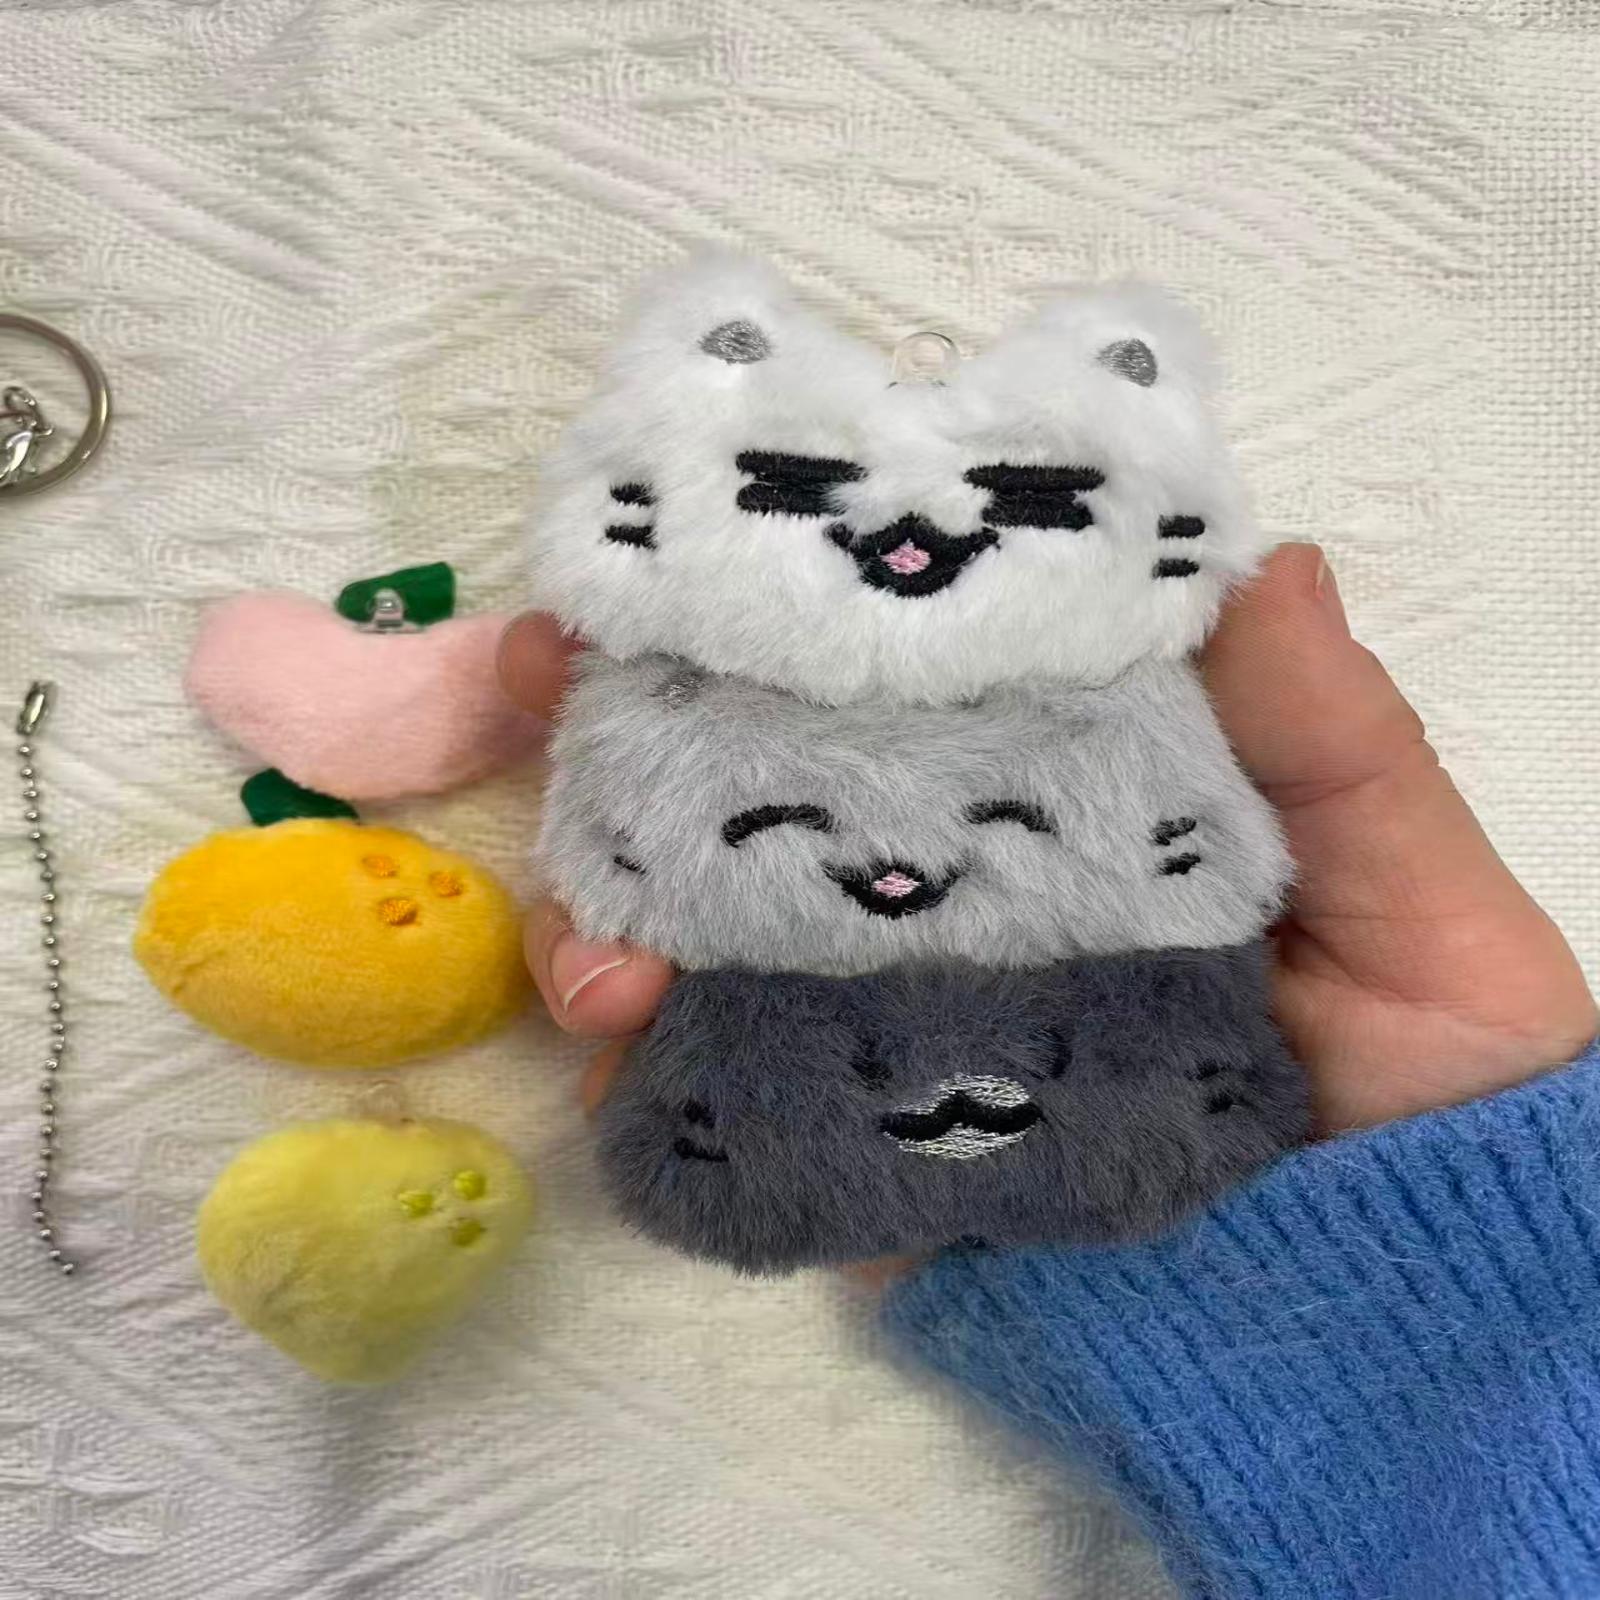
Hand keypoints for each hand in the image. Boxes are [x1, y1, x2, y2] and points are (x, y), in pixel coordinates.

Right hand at [500, 544, 1595, 1135]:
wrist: (1400, 1311)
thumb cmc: (1430, 1079)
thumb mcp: (1417, 906)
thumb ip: (1340, 756)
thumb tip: (1264, 561)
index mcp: (1061, 793)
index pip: (895, 683)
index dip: (768, 626)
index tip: (643, 592)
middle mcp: (955, 884)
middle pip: (758, 803)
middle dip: (635, 776)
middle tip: (567, 744)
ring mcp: (896, 1015)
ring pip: (712, 946)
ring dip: (614, 934)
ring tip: (601, 980)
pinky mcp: (869, 1148)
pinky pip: (732, 1105)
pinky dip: (652, 1088)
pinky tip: (616, 1076)